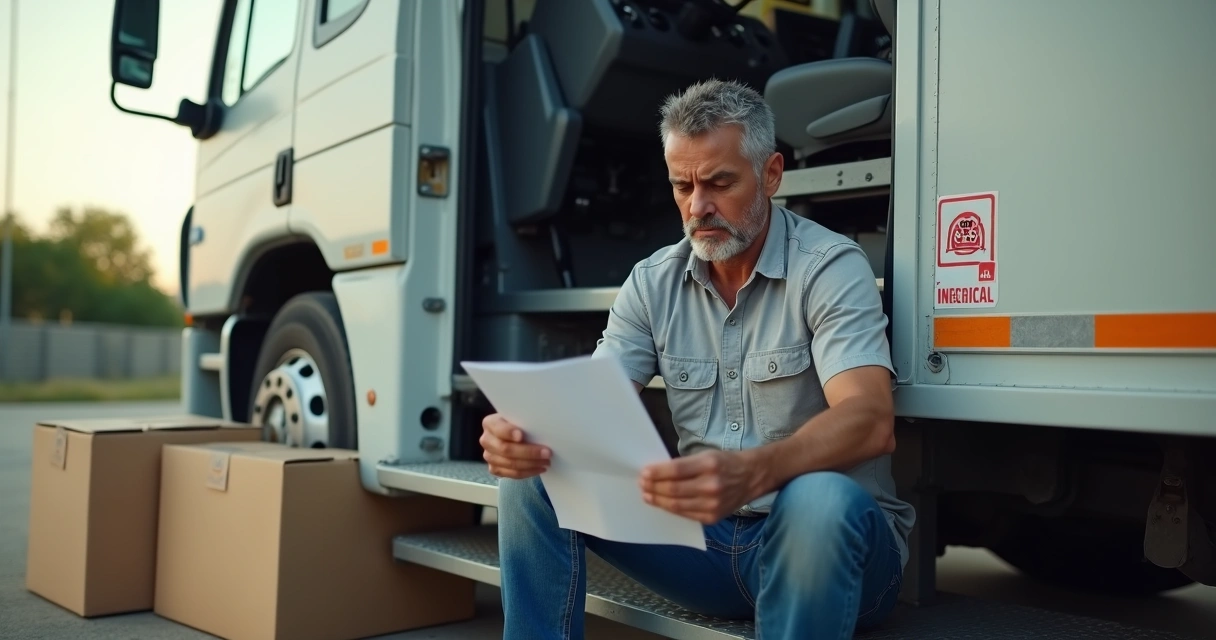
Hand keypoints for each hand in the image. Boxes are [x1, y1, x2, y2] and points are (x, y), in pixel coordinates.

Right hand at [480, 413, 550, 478]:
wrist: (511, 436)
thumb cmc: (518, 424)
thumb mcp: (519, 417)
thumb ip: (524, 421)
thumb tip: (540, 428)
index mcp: (490, 423)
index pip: (498, 428)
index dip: (508, 432)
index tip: (521, 435)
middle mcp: (486, 440)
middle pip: (506, 449)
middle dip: (529, 452)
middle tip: (547, 453)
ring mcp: (489, 456)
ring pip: (510, 464)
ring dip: (531, 464)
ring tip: (546, 462)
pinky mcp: (494, 469)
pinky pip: (511, 474)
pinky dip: (527, 473)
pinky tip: (539, 468)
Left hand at [639, 450, 758, 523]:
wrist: (751, 478)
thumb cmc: (725, 463)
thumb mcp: (706, 455)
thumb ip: (684, 465)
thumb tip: (657, 473)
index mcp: (709, 465)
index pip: (676, 470)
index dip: (657, 473)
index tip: (644, 472)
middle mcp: (712, 486)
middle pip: (674, 489)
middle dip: (654, 487)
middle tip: (642, 484)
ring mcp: (713, 504)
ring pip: (677, 505)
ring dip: (658, 500)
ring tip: (647, 495)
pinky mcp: (713, 517)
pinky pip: (686, 515)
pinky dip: (671, 509)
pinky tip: (662, 504)